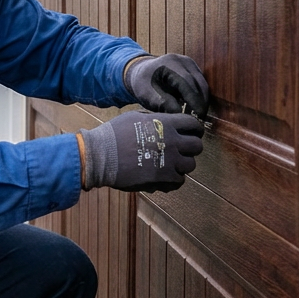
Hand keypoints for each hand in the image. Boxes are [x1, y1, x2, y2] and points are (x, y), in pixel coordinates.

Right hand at [79, 112, 203, 191]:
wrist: (100, 156)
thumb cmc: (114, 134)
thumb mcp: (134, 117)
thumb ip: (154, 118)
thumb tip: (164, 120)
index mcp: (166, 124)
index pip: (193, 124)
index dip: (193, 129)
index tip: (190, 133)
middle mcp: (172, 141)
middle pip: (197, 146)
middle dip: (190, 148)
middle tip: (180, 150)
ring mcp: (170, 161)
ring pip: (191, 165)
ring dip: (182, 164)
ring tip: (170, 164)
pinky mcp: (164, 178)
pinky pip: (180, 180)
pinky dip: (173, 179)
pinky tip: (164, 175)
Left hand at [125, 54, 209, 116]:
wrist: (141, 72)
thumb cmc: (143, 84)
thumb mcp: (147, 94)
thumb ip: (163, 103)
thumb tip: (181, 116)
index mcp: (170, 63)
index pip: (187, 82)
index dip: (194, 100)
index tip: (196, 116)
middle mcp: (183, 61)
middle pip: (198, 83)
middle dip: (200, 103)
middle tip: (199, 120)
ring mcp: (190, 64)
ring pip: (202, 85)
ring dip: (202, 101)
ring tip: (198, 117)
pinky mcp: (194, 69)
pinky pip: (201, 85)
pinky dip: (200, 97)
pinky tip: (195, 109)